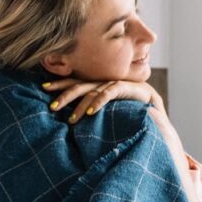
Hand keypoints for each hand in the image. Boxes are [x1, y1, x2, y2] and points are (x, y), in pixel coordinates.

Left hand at [42, 78, 164, 122]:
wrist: (158, 113)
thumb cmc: (130, 113)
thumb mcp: (108, 112)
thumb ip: (92, 111)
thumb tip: (70, 117)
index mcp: (99, 86)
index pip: (76, 82)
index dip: (61, 84)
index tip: (44, 88)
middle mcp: (105, 82)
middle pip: (80, 84)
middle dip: (63, 92)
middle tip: (50, 105)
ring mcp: (116, 84)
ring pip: (92, 91)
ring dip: (79, 104)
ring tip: (70, 119)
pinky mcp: (128, 88)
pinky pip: (110, 93)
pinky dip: (99, 102)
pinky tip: (89, 113)